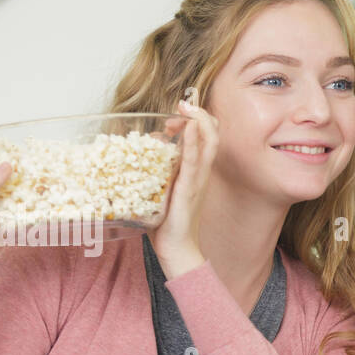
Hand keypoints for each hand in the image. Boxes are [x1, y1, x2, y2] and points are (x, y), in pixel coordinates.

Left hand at [148, 98, 217, 278]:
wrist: (177, 249)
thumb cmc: (168, 223)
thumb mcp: (160, 189)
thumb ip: (155, 170)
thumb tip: (142, 152)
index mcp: (195, 172)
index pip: (204, 137)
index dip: (193, 121)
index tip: (173, 118)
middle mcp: (200, 173)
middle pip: (212, 134)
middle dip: (198, 114)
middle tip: (182, 105)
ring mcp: (197, 180)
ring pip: (209, 143)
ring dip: (198, 122)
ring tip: (187, 108)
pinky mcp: (189, 189)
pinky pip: (194, 162)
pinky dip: (194, 143)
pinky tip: (189, 129)